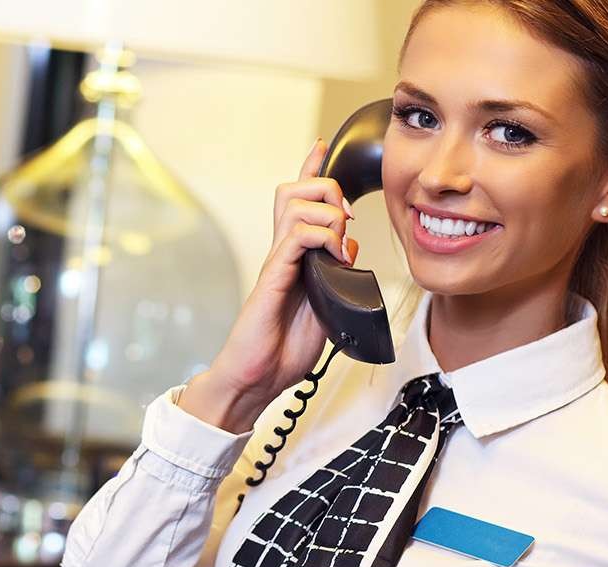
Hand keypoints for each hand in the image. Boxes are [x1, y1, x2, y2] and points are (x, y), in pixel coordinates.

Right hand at [178, 139, 358, 432]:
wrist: (257, 378)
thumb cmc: (283, 350)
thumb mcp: (326, 307)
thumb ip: (337, 276)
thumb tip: (350, 247)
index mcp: (294, 259)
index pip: (298, 204)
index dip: (310, 170)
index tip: (321, 146)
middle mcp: (282, 254)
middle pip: (294, 191)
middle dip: (326, 188)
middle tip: (345, 217)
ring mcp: (275, 263)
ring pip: (295, 205)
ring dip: (328, 213)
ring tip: (340, 241)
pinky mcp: (272, 277)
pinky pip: (296, 237)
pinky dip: (322, 236)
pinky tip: (334, 255)